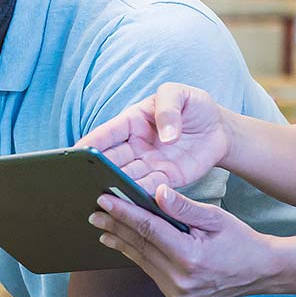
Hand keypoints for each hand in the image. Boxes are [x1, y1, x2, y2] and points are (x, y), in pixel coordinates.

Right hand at [75, 83, 231, 195]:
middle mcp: (135, 145)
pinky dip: (140, 195)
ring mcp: (148, 163)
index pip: (106, 133)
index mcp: (131, 121)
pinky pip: (149, 188)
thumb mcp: (180, 94)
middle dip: (99, 170)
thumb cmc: (195, 106)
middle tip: (87, 180)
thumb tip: (167, 136)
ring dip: (117, 186)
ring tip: (108, 195)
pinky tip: (133, 201)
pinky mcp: (166, 178)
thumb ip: (169, 110)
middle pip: (112, 160)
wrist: (220, 129)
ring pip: (127, 177)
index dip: (90, 144)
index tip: (76, 154)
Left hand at [88, 184, 280, 296]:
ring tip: (103, 229)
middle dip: (115, 227)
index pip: (148, 229)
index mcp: (190, 258)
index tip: (105, 200)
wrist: (261, 273)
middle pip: (140, 247)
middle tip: (95, 213)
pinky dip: (139, 258)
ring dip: (121, 243)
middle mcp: (181, 280)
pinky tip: (126, 246)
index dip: (124, 213)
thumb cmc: (240, 241)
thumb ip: (184, 207)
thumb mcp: (216, 218)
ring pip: (142, 262)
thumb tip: (157, 192)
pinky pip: (152, 274)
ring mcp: (178, 295)